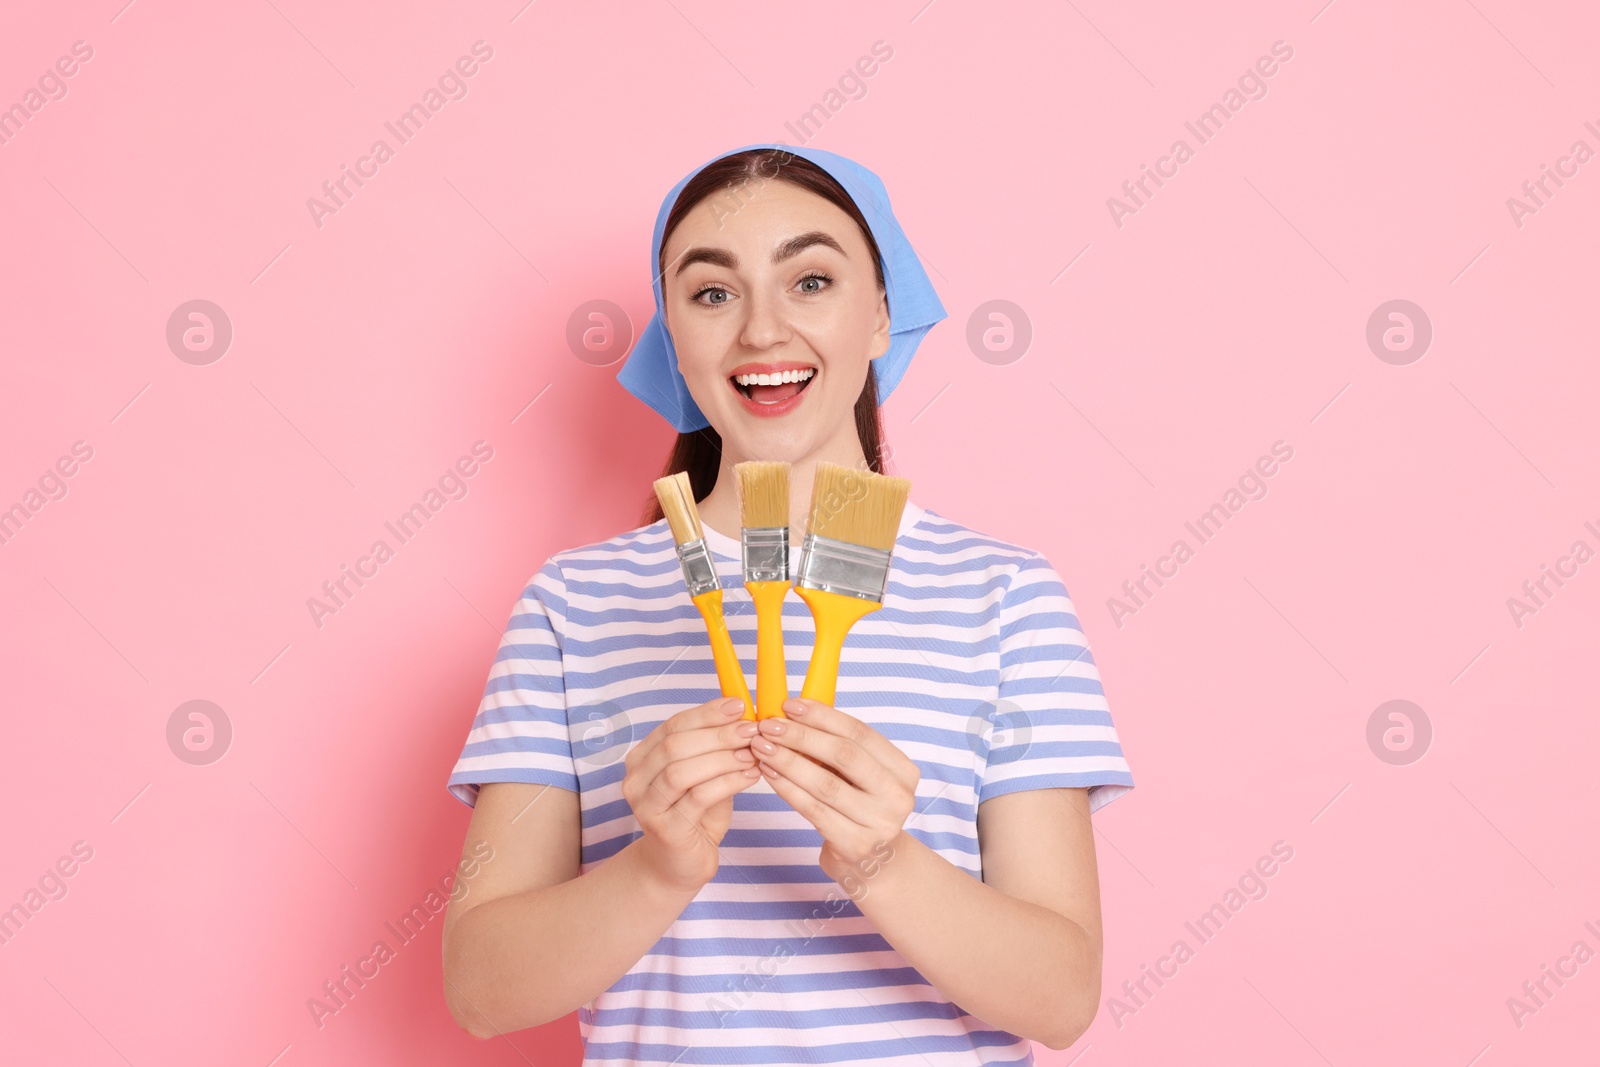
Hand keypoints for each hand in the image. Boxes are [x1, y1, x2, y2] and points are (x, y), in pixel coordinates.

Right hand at [622, 696, 763, 892]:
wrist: (678, 865)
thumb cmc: (694, 815)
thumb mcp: (704, 775)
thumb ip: (714, 749)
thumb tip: (744, 717)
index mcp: (642, 758)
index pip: (673, 725)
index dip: (707, 713)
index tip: (739, 706)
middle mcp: (636, 780)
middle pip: (675, 745)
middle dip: (718, 734)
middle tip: (752, 730)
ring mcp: (646, 806)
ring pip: (682, 771)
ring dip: (722, 758)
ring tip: (752, 754)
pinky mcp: (664, 829)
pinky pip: (698, 798)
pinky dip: (728, 782)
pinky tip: (750, 776)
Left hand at [750, 698, 920, 883]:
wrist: (876, 864)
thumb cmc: (861, 810)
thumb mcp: (862, 778)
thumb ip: (838, 749)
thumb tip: (793, 713)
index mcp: (904, 770)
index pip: (860, 733)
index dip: (823, 716)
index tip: (790, 705)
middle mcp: (898, 796)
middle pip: (844, 755)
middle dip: (801, 736)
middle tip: (769, 725)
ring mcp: (879, 823)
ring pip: (825, 783)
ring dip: (788, 760)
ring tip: (762, 746)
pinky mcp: (855, 845)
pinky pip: (813, 809)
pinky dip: (787, 788)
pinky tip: (769, 772)